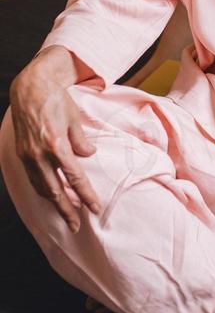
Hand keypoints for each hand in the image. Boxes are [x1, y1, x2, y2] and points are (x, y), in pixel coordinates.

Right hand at [9, 47, 101, 233]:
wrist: (30, 88)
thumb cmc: (56, 100)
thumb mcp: (74, 118)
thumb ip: (81, 140)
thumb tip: (88, 155)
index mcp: (56, 145)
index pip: (74, 177)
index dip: (85, 195)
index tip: (95, 208)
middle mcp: (39, 154)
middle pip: (55, 190)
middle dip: (67, 209)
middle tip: (77, 225)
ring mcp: (27, 155)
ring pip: (41, 186)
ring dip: (54, 202)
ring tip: (66, 213)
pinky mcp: (21, 153)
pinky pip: (32, 177)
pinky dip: (43, 188)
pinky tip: (51, 195)